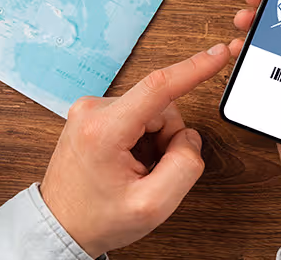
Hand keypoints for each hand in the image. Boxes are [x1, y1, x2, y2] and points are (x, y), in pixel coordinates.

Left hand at [40, 45, 230, 256]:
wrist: (60, 227)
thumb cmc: (97, 218)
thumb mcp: (152, 205)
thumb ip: (185, 166)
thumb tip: (189, 138)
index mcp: (103, 130)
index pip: (159, 87)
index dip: (195, 68)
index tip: (220, 53)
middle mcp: (92, 111)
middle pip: (162, 107)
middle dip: (168, 138)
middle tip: (150, 169)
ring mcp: (89, 110)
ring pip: (153, 111)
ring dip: (155, 139)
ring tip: (136, 167)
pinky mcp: (93, 114)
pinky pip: (138, 115)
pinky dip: (142, 138)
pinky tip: (128, 160)